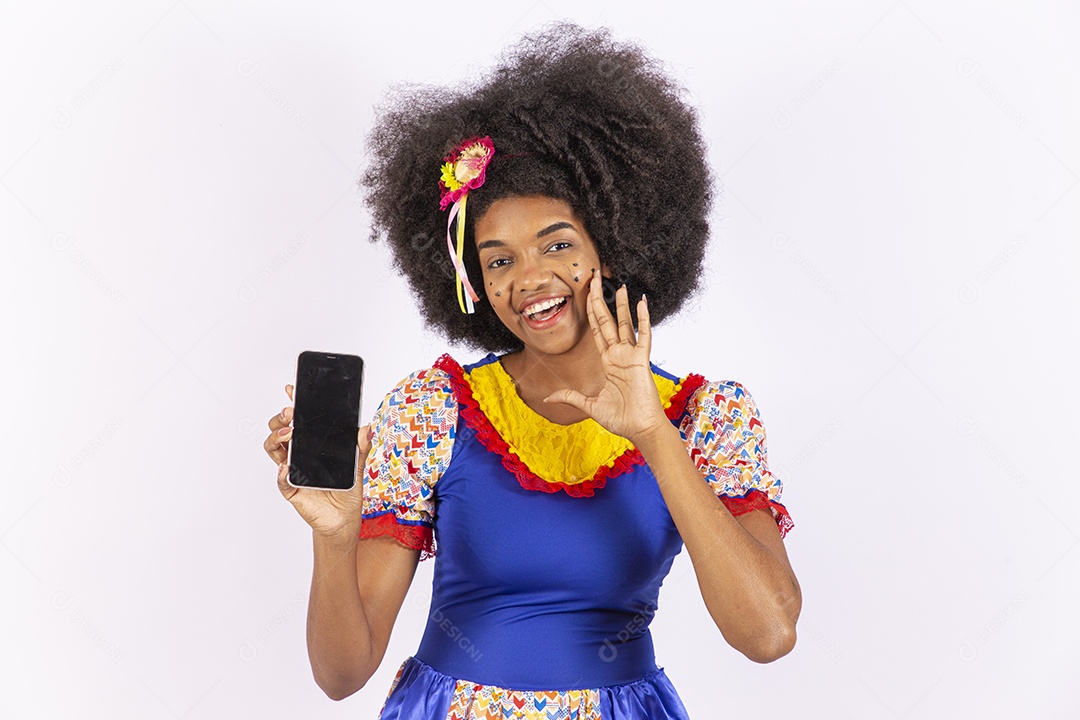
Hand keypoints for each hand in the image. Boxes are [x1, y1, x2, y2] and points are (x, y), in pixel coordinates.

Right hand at [264, 383, 368, 538]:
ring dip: (277, 438)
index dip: (293, 403)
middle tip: (291, 413)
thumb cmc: (346, 489)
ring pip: (273, 448)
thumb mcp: (358, 465)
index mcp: (312, 444)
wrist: (344, 518)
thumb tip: (367, 428)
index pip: (298, 420)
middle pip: (279, 430)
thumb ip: (361, 447)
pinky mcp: (291, 489)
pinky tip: (285, 467)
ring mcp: (292, 470)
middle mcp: (298, 454)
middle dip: (281, 418)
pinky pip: (281, 480)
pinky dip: (281, 473)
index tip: (292, 389)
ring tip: (289, 434)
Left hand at [544, 272, 667, 442]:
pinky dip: (643, 319)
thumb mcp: (589, 405)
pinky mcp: (641, 361)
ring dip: (622, 305)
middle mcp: (619, 355)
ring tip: (620, 285)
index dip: (592, 312)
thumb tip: (547, 399)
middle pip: (607, 321)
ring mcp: (631, 357)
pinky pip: (643, 336)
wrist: (639, 430)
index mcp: (607, 362)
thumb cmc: (620, 419)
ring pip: (625, 324)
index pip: (597, 330)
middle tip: (595, 279)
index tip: (588, 294)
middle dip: (600, 300)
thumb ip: (570, 397)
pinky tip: (641, 302)